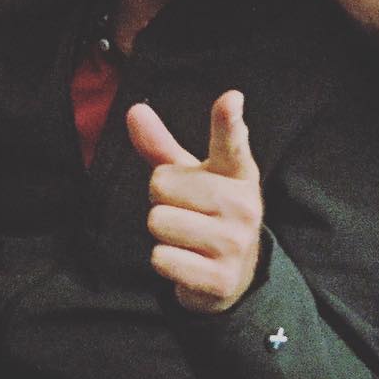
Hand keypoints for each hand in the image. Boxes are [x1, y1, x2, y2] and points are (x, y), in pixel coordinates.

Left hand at [126, 90, 262, 312]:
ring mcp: (235, 243)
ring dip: (162, 234)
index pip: (231, 142)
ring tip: (185, 238)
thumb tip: (134, 110)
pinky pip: (161, 258)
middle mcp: (243, 205)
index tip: (231, 99)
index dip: (228, 120)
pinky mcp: (221, 278)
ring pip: (158, 222)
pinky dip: (165, 261)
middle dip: (161, 201)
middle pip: (161, 185)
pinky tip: (186, 262)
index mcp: (237, 173)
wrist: (233, 276)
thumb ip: (161, 146)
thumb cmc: (207, 213)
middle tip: (185, 213)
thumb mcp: (190, 178)